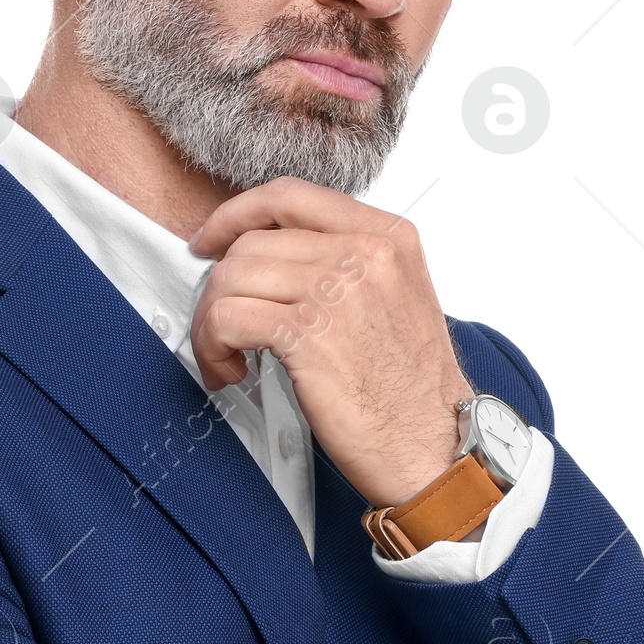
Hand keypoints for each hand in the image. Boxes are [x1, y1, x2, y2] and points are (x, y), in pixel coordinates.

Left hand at [189, 179, 468, 508]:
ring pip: (230, 277)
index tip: (212, 240)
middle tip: (220, 328)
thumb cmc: (412, 391)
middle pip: (251, 243)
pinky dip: (213, 346)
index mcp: (389, 236)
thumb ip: (347, 263)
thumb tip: (271, 255)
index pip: (290, 195)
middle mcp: (366, 254)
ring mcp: (338, 291)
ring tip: (225, 356)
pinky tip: (231, 370)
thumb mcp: (396, 300)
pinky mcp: (309, 333)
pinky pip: (226, 317)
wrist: (434, 449)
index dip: (236, 214)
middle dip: (220, 287)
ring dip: (210, 322)